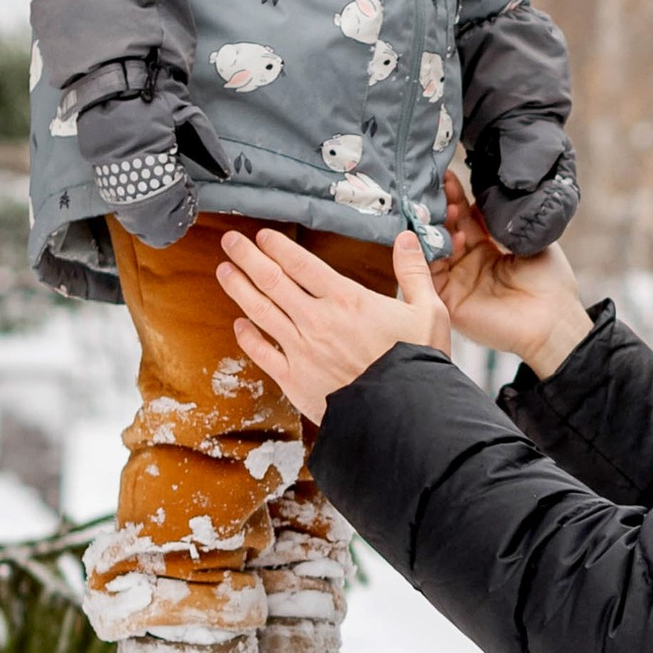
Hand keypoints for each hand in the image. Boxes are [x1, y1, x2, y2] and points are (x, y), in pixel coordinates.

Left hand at [215, 227, 448, 422]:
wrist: (403, 416)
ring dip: (239, 289)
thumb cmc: (418, 365)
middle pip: (273, 281)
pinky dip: (248, 338)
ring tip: (224, 271)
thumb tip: (408, 238)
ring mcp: (302, 351)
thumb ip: (414, 272)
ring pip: (261, 312)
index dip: (278, 247)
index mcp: (347, 301)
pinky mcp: (295, 380)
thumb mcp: (429, 312)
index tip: (262, 236)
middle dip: (248, 258)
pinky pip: (263, 354)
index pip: (302, 264)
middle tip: (231, 241)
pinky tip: (239, 325)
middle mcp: (317, 321)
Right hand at [432, 184, 591, 379]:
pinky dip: (433, 253)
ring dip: (437, 226)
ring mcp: (456, 283)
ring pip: (434, 249)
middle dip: (442, 207)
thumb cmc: (551, 284)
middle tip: (439, 185)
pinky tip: (450, 234)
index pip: (464, 220)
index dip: (456, 199)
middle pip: (446, 231)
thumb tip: (482, 198)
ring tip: (446, 206)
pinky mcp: (448, 301)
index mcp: (487, 252)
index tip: (449, 177)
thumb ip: (503, 222)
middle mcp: (468, 266)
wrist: (554, 322)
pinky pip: (429, 274)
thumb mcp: (529, 241)